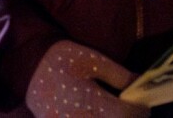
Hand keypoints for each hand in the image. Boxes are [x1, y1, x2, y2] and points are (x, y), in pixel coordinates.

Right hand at [24, 40, 147, 117]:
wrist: (29, 68)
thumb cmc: (64, 60)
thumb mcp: (94, 60)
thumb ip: (119, 75)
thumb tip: (139, 84)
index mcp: (91, 100)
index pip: (126, 115)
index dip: (140, 111)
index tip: (143, 105)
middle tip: (130, 110)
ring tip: (113, 112)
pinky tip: (97, 113)